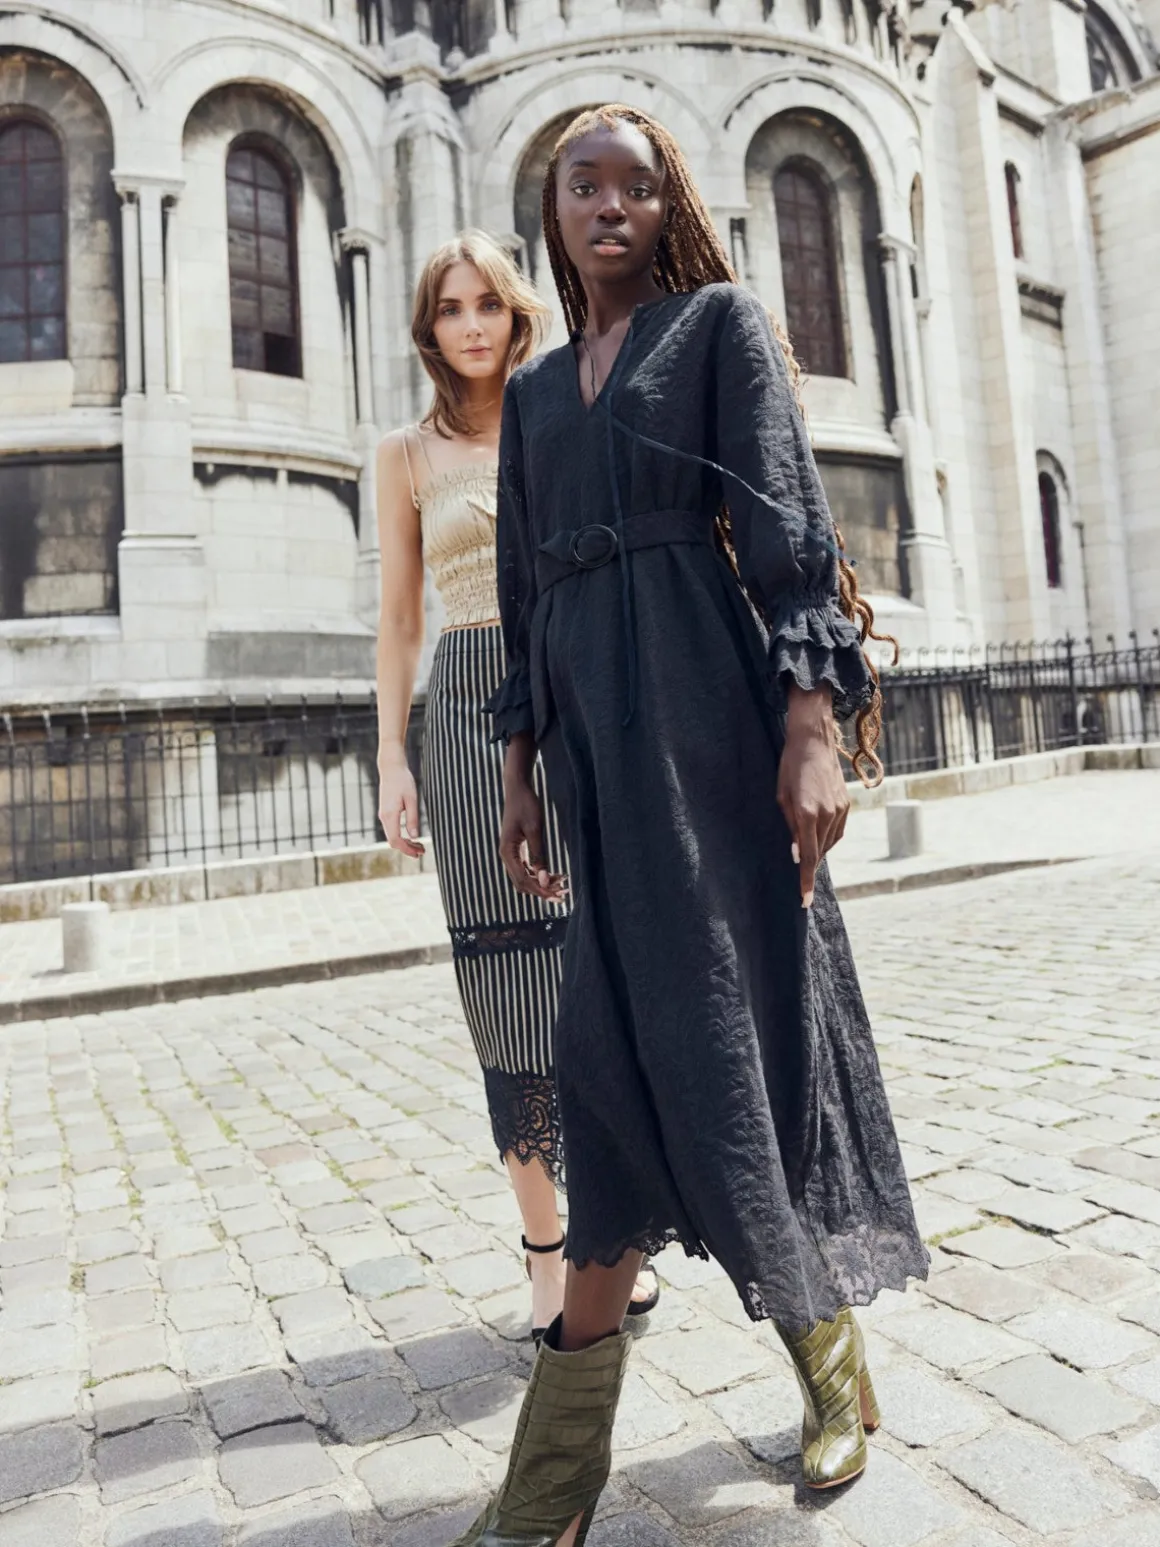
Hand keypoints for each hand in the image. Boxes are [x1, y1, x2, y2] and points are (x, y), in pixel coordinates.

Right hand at [378, 755, 423, 857]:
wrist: (391, 767)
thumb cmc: (403, 780)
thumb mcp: (412, 799)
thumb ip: (413, 819)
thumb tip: (415, 837)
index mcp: (389, 815)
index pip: (395, 840)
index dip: (407, 849)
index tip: (419, 853)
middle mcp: (383, 817)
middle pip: (393, 841)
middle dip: (407, 849)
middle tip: (422, 852)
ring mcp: (383, 815)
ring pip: (392, 836)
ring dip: (405, 843)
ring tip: (419, 846)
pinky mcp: (385, 811)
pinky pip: (391, 829)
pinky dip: (401, 835)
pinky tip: (411, 836)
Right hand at [500, 739, 567, 902]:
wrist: (518, 788)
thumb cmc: (526, 805)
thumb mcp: (535, 829)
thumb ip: (539, 855)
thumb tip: (543, 880)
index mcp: (508, 852)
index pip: (523, 880)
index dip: (540, 891)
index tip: (557, 896)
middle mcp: (507, 856)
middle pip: (523, 883)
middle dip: (542, 891)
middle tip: (562, 895)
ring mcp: (512, 854)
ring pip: (526, 878)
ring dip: (542, 884)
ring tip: (562, 885)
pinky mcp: (518, 850)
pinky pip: (528, 869)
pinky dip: (541, 874)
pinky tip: (555, 875)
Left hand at [777, 685, 848, 908]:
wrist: (814, 740)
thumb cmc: (790, 767)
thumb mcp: (781, 797)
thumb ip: (790, 827)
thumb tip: (797, 854)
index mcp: (806, 813)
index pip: (807, 856)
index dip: (805, 880)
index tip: (805, 901)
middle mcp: (827, 814)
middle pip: (818, 852)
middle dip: (809, 866)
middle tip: (800, 880)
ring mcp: (840, 809)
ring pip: (829, 843)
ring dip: (817, 851)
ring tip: (804, 852)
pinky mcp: (846, 804)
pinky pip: (837, 831)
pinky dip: (827, 839)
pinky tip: (817, 837)